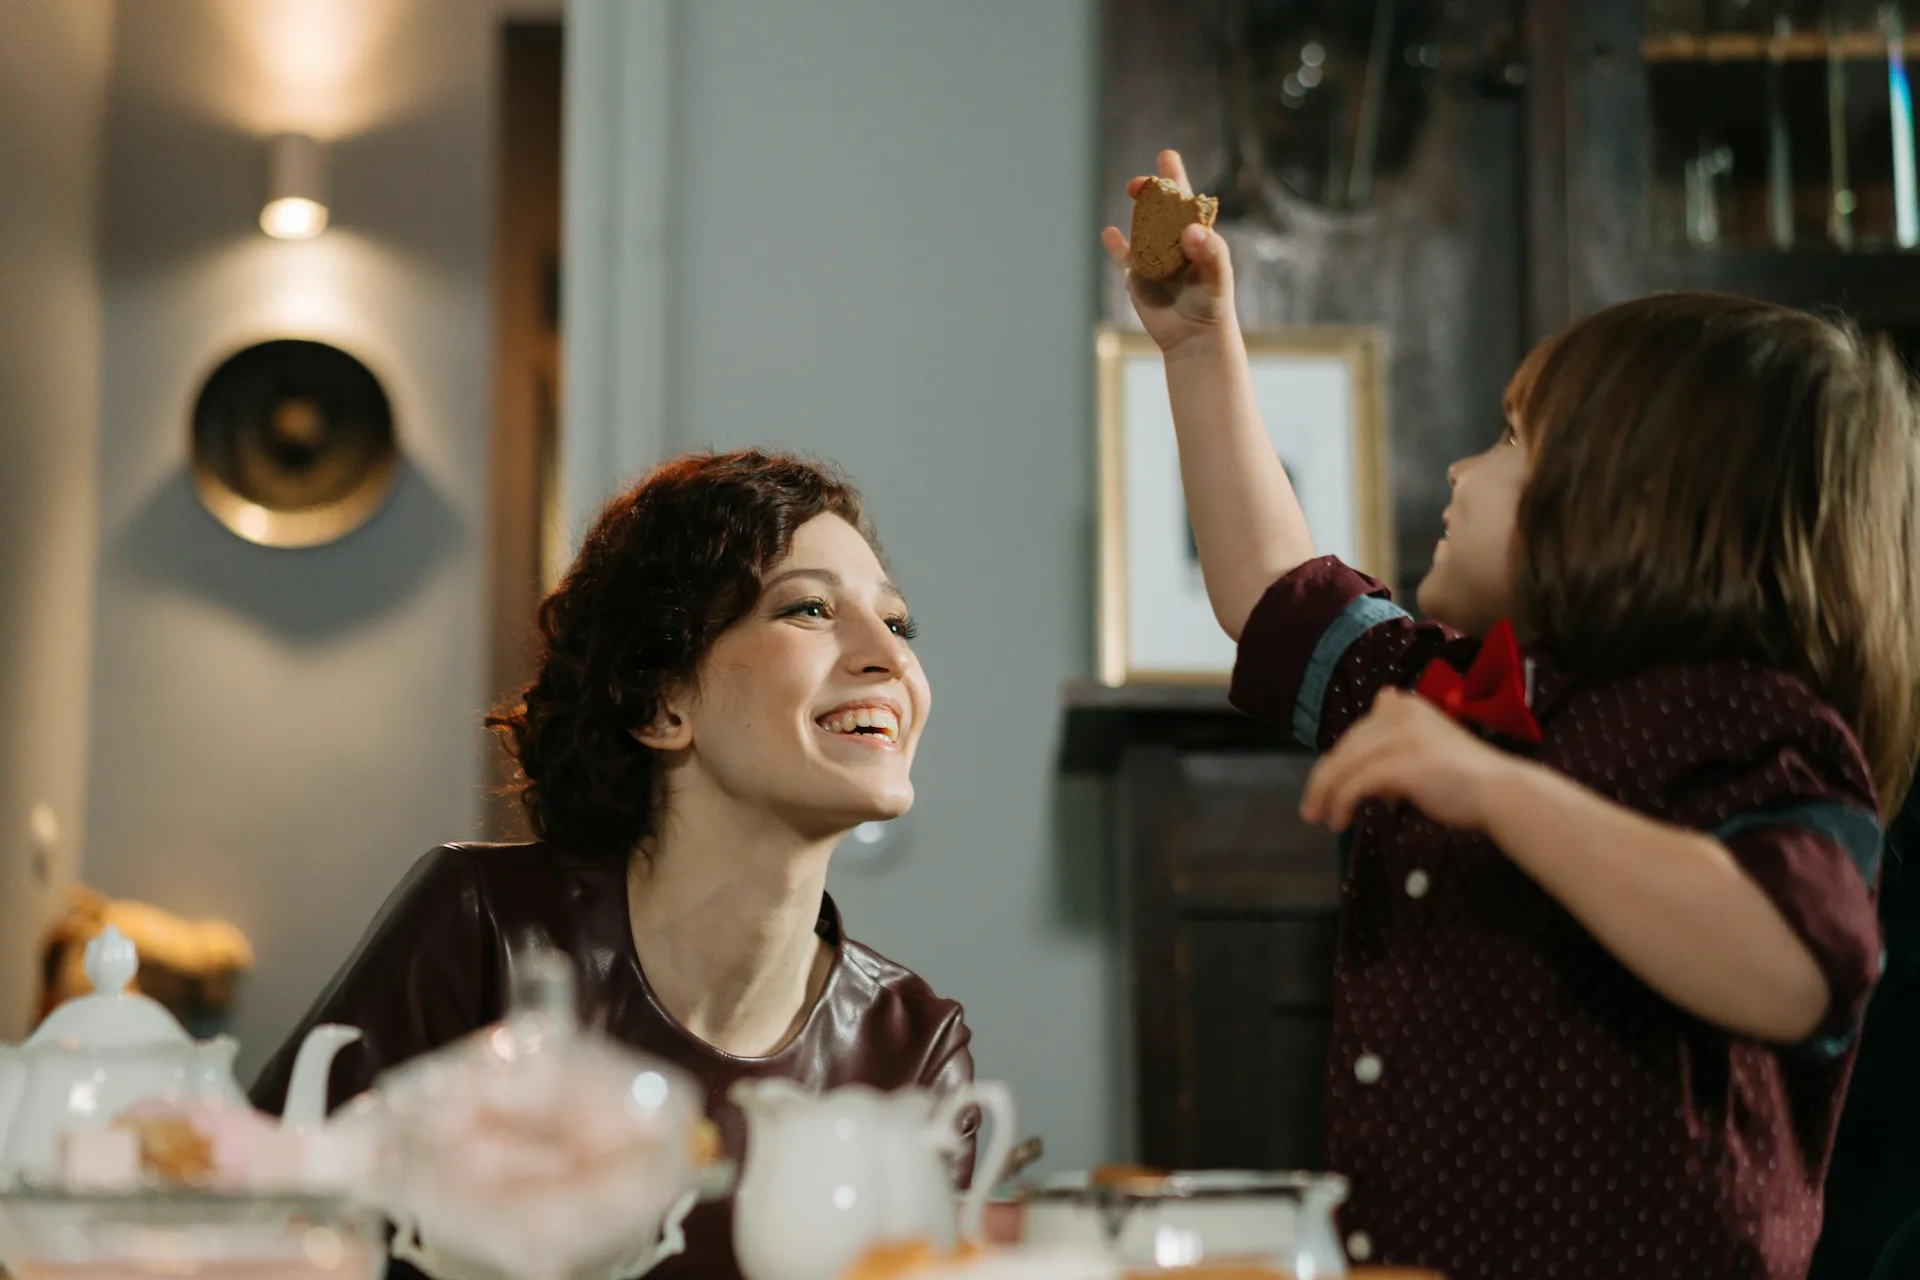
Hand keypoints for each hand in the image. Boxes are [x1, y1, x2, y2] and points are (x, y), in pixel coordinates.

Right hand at [1100, 150, 1236, 355]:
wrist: (1194, 335)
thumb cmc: (1212, 302)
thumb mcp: (1218, 276)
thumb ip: (1210, 252)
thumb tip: (1189, 230)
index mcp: (1195, 235)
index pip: (1186, 201)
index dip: (1176, 178)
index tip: (1167, 157)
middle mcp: (1172, 241)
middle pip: (1159, 208)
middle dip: (1151, 190)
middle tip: (1140, 183)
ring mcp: (1152, 257)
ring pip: (1139, 226)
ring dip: (1136, 209)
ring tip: (1133, 190)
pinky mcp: (1136, 277)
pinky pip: (1122, 256)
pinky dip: (1115, 244)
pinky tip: (1110, 232)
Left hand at [1300, 687, 1523, 832]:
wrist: (1500, 792)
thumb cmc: (1463, 780)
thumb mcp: (1423, 753)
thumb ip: (1391, 755)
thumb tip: (1362, 782)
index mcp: (1405, 705)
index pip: (1356, 733)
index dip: (1343, 762)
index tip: (1340, 789)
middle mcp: (1399, 712)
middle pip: (1344, 748)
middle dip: (1324, 780)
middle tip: (1312, 809)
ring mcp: (1400, 736)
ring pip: (1342, 765)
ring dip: (1324, 794)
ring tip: (1319, 818)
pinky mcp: (1400, 763)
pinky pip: (1354, 784)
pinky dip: (1340, 803)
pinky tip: (1339, 821)